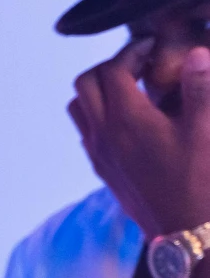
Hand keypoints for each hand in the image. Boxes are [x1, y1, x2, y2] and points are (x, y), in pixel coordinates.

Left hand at [69, 41, 209, 241]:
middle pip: (85, 84)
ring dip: (99, 90)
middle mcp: (103, 134)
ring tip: (133, 87)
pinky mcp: (102, 169)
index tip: (153, 47)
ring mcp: (98, 153)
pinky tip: (131, 118)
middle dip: (110, 66)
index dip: (132, 51)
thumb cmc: (199, 179)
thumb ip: (200, 89)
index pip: (113, 70)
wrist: (185, 230)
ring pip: (80, 108)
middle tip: (140, 64)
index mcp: (126, 120)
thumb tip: (194, 53)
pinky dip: (99, 114)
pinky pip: (86, 131)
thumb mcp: (205, 130)